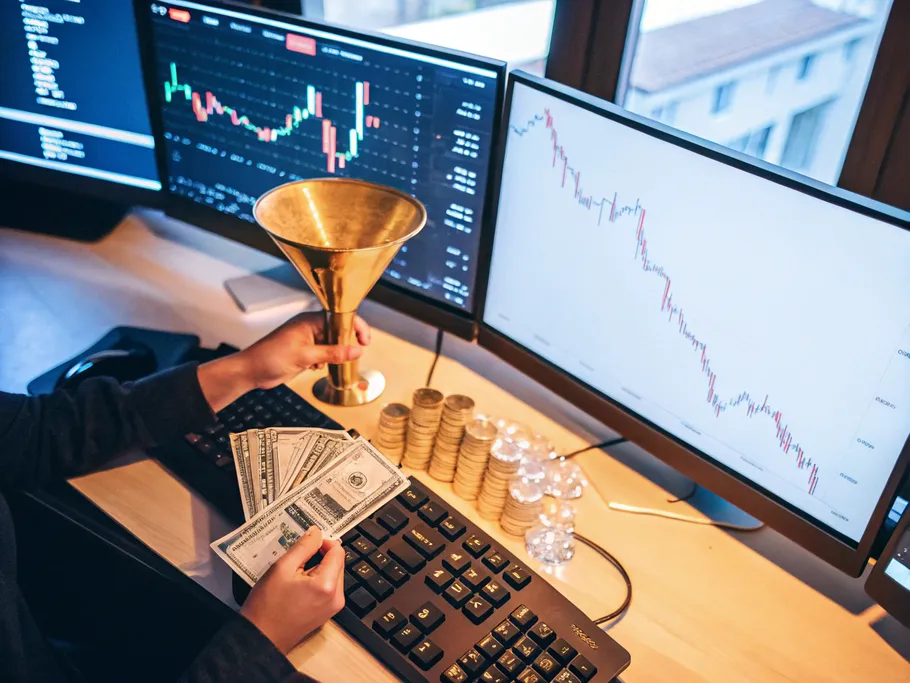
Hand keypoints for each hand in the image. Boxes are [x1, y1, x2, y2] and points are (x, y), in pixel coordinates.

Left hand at [239, 311, 370, 389]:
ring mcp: (307, 340)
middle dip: (347, 344)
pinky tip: (317, 368)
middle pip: (339, 331)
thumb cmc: (271, 357)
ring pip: (332, 344)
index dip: (356, 327)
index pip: (340, 318)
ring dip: (336, 354)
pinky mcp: (304, 352)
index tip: (365, 342)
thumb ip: (333, 353)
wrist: (251, 371)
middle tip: (353, 356)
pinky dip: (325, 361)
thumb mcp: (306, 356)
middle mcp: (310, 327)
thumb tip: (356, 351)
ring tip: (334, 364)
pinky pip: (324, 354)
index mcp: (310, 320)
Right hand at [239, 526, 345, 653]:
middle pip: (337, 563)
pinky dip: (316, 581)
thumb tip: (317, 532)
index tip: (308, 542)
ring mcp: (333, 607)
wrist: (261, 638)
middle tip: (297, 560)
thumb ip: (304, 546)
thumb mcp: (282, 568)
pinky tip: (297, 586)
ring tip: (294, 575)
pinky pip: (328, 588)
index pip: (337, 551)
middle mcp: (336, 597)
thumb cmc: (267, 606)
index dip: (324, 542)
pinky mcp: (327, 613)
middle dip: (320, 556)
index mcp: (327, 585)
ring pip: (333, 574)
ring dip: (318, 569)